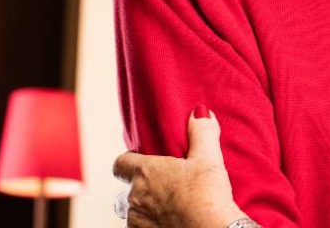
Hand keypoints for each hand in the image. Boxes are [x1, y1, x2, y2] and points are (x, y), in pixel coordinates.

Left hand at [113, 110, 247, 227]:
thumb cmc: (208, 195)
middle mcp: (135, 197)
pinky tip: (173, 220)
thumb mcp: (209, 157)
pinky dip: (154, 223)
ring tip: (173, 204)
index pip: (120, 163)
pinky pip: (142, 227)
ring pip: (135, 210)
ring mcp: (137, 221)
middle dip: (145, 185)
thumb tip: (200, 112)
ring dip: (148, 207)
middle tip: (170, 183)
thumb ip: (202, 132)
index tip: (144, 160)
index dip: (129, 160)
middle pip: (129, 187)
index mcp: (146, 172)